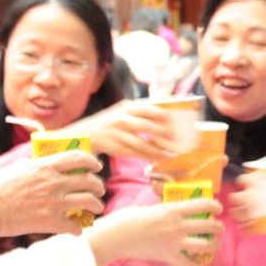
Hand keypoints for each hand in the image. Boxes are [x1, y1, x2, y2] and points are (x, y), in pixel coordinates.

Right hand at [0, 152, 106, 237]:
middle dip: (98, 186)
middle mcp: (53, 183)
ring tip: (97, 208)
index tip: (97, 166)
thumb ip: (34, 165)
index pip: (78, 158)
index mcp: (45, 166)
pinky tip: (77, 229)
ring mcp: (53, 203)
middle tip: (99, 190)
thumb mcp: (16, 168)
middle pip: (88, 181)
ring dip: (96, 205)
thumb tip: (43, 161)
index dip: (92, 161)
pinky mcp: (49, 222)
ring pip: (88, 202)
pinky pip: (74, 226)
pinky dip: (78, 229)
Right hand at [67, 100, 181, 160]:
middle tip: (179, 138)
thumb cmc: (111, 121)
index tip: (177, 120)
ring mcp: (119, 134)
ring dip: (160, 149)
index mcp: (127, 108)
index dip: (164, 115)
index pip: (148, 109)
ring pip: (143, 143)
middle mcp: (122, 120)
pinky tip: (161, 157)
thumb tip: (166, 114)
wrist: (86, 133)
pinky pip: (137, 153)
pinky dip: (150, 156)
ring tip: (173, 152)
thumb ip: (141, 112)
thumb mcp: (123, 110)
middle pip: (147, 126)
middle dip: (165, 133)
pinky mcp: (118, 148)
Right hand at [86, 198, 222, 265]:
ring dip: (214, 246)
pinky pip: (190, 265)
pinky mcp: (168, 257)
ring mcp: (175, 242)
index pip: (203, 204)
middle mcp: (178, 225)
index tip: (218, 209)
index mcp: (174, 209)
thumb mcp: (152, 206)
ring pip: (207, 245)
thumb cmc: (130, 218)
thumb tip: (179, 206)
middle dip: (219, 228)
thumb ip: (168, 207)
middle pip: (210, 226)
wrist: (116, 236)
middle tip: (218, 229)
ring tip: (213, 245)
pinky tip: (195, 264)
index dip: (215, 206)